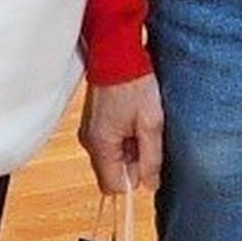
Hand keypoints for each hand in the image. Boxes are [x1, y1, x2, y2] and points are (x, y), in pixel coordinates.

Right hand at [79, 74, 165, 195]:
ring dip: (130, 147)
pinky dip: (123, 135)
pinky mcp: (94, 122)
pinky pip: (109, 142)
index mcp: (101, 145)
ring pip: (113, 157)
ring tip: (140, 122)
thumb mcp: (151, 123)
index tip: (148, 159)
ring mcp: (90, 132)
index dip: (134, 177)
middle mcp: (90, 142)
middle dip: (133, 161)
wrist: (118, 54)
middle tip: (146, 135)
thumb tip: (151, 184)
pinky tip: (133, 116)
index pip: (114, 186)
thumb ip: (151, 157)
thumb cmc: (135, 83)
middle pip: (112, 172)